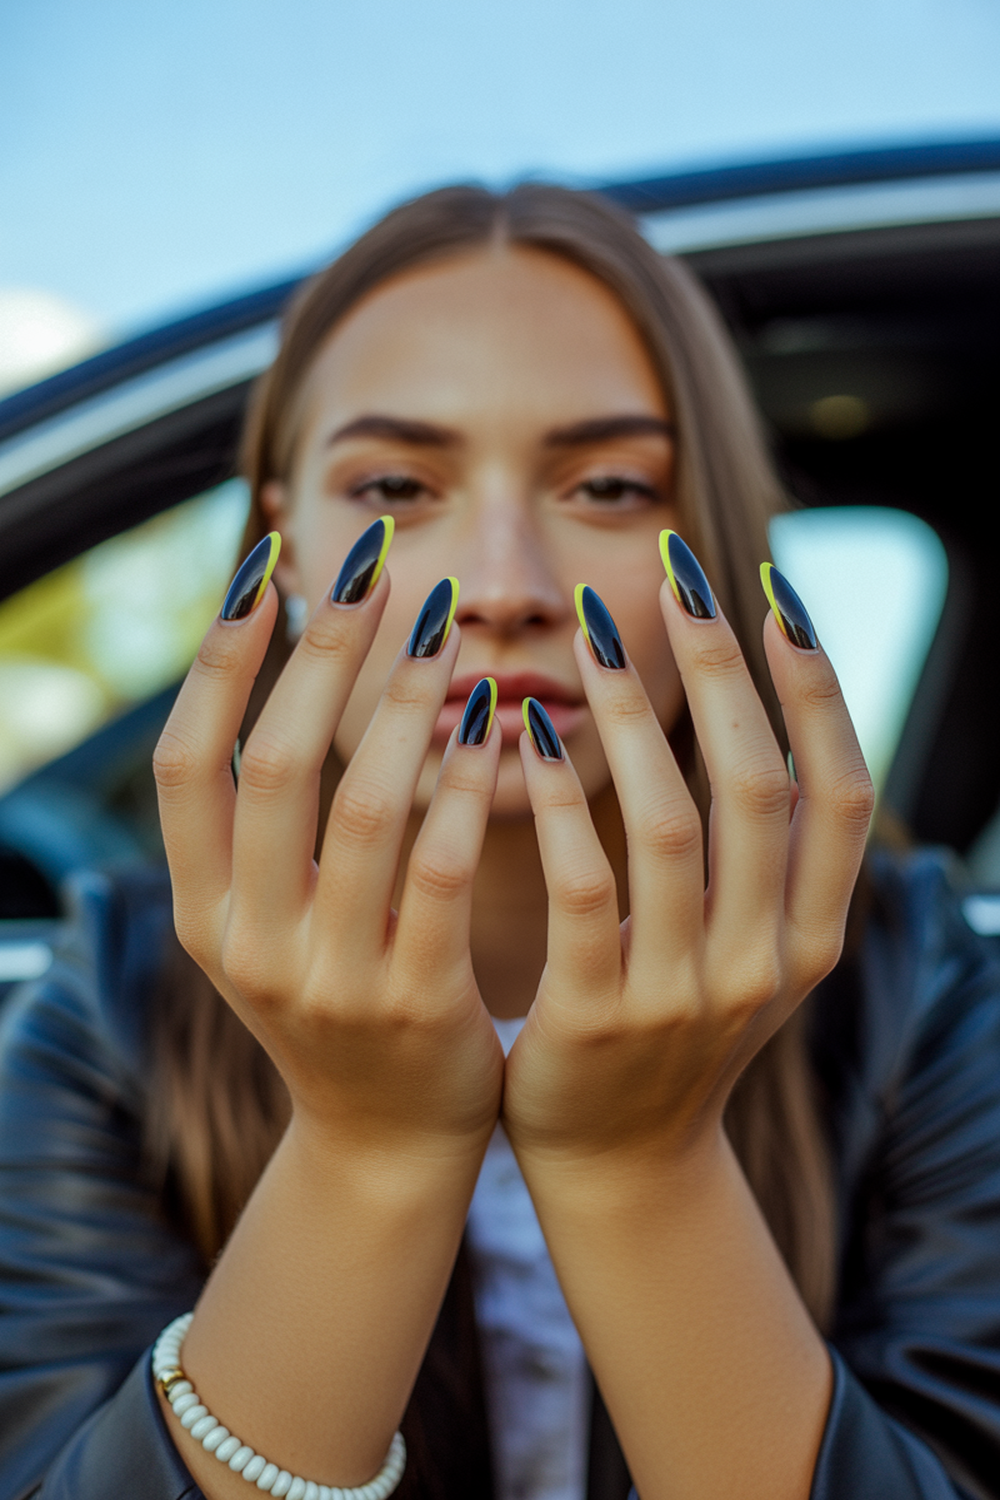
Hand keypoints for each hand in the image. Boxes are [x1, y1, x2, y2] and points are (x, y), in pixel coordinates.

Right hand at [153, 541, 503, 1164]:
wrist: (392, 1134)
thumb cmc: (344, 989)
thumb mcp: (277, 915)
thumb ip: (272, 820)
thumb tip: (300, 660)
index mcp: (202, 909)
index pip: (184, 762)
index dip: (219, 660)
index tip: (268, 570)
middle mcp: (247, 943)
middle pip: (270, 767)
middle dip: (322, 656)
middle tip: (374, 569)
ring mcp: (327, 979)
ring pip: (360, 811)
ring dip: (402, 705)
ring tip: (440, 628)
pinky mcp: (414, 1003)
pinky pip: (442, 874)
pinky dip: (469, 790)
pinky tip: (499, 727)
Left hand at [503, 548, 873, 1174]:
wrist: (616, 1157)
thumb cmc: (667, 1017)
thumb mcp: (739, 940)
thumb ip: (756, 851)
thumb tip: (748, 704)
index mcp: (811, 932)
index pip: (842, 789)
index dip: (817, 689)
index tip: (776, 594)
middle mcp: (769, 961)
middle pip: (760, 787)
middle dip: (721, 672)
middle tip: (677, 579)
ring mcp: (688, 995)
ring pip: (675, 827)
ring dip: (633, 719)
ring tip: (586, 636)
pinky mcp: (601, 1017)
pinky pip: (584, 890)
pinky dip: (559, 804)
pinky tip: (525, 735)